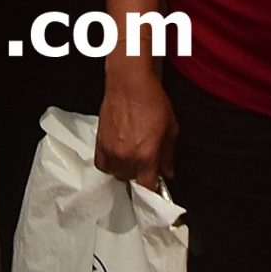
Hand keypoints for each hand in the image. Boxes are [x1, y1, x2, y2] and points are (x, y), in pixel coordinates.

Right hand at [94, 64, 176, 190]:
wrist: (129, 83)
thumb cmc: (150, 100)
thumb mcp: (171, 128)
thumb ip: (169, 155)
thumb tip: (168, 171)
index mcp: (146, 156)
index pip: (148, 187)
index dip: (153, 188)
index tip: (156, 185)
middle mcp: (126, 157)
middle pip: (131, 181)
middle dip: (140, 175)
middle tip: (146, 164)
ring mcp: (111, 150)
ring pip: (116, 174)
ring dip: (125, 170)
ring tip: (132, 158)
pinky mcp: (100, 142)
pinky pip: (101, 164)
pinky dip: (109, 164)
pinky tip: (117, 157)